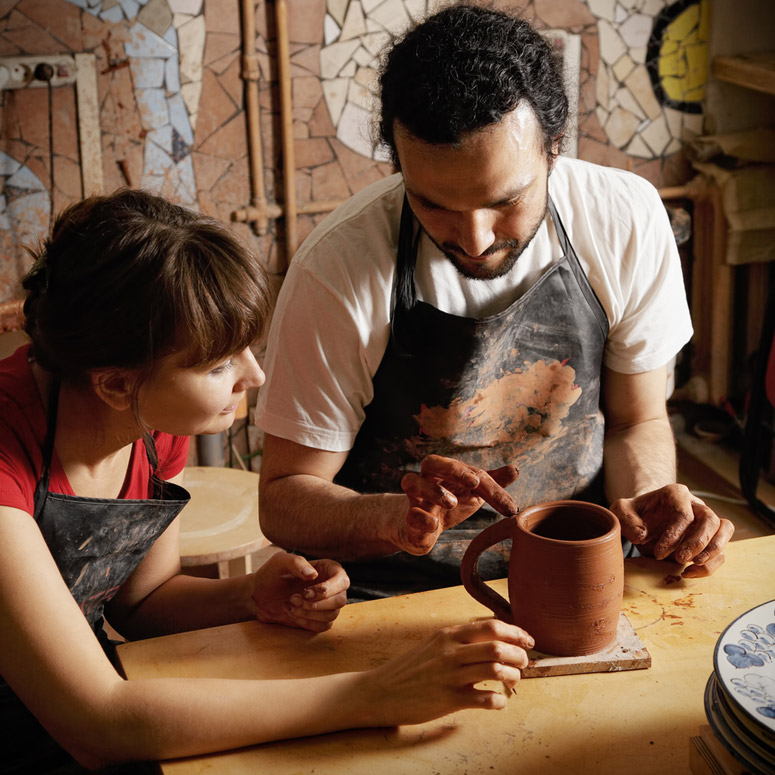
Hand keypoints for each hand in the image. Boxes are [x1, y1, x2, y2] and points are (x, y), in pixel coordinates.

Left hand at [250, 552, 349, 631]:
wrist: (259, 595)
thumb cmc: (271, 574)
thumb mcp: (280, 562)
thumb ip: (297, 563)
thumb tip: (313, 574)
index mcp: (328, 569)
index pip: (342, 581)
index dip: (329, 589)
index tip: (306, 592)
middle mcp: (332, 587)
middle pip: (340, 601)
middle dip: (316, 604)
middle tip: (293, 598)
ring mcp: (327, 604)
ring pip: (332, 615)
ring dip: (308, 613)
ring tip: (290, 604)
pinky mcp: (319, 619)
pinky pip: (323, 626)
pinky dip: (306, 622)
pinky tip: (292, 613)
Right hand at [363, 619, 533, 725]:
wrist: (381, 691)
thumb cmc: (409, 668)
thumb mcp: (433, 643)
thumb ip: (459, 639)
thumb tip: (491, 637)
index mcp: (448, 634)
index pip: (491, 626)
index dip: (516, 632)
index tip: (527, 640)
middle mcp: (450, 651)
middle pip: (498, 646)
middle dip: (519, 655)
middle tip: (524, 662)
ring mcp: (450, 675)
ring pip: (495, 670)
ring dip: (513, 676)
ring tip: (514, 681)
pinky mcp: (448, 700)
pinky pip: (484, 700)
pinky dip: (499, 702)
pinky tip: (499, 702)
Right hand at [397, 455, 518, 554]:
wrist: (422, 530)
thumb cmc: (449, 504)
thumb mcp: (473, 494)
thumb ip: (491, 482)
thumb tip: (515, 469)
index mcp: (445, 471)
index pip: (466, 470)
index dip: (484, 481)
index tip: (502, 499)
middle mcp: (427, 479)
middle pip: (431, 462)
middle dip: (452, 469)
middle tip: (473, 482)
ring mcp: (415, 498)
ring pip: (412, 481)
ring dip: (434, 491)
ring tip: (452, 502)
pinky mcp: (409, 519)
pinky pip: (409, 514)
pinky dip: (421, 518)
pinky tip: (434, 524)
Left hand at [610, 483, 734, 576]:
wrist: (642, 521)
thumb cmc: (634, 515)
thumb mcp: (620, 512)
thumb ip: (625, 519)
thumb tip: (642, 534)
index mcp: (675, 494)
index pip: (683, 513)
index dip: (673, 535)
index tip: (658, 553)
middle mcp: (695, 505)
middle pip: (710, 519)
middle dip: (697, 542)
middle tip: (680, 559)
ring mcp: (705, 521)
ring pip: (724, 530)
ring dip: (712, 551)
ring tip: (692, 565)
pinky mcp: (710, 539)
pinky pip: (721, 551)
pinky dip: (710, 565)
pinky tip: (688, 573)